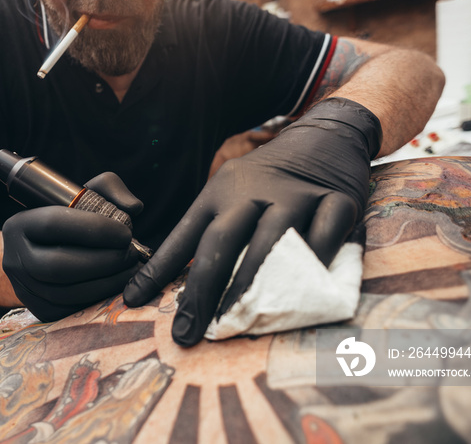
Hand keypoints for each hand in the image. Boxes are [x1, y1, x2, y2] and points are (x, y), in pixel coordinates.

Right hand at [2, 172, 142, 321]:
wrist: (44, 251)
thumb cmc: (71, 220)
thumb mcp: (85, 195)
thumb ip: (110, 188)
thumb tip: (133, 207)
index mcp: (20, 224)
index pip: (53, 224)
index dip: (94, 229)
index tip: (126, 233)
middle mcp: (15, 258)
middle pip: (58, 265)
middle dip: (103, 261)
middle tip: (131, 255)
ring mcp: (24, 288)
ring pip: (65, 293)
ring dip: (107, 283)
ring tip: (131, 271)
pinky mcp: (39, 310)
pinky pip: (70, 311)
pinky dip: (100, 299)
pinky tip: (119, 286)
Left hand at [124, 98, 380, 345]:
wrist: (321, 140)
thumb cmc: (264, 181)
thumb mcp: (227, 194)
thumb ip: (204, 233)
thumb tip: (164, 283)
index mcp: (221, 193)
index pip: (184, 234)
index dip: (158, 268)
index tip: (133, 300)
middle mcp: (254, 193)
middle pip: (221, 240)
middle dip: (200, 288)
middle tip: (187, 331)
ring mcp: (296, 196)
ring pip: (270, 239)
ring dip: (249, 282)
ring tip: (232, 320)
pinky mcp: (337, 200)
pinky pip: (326, 232)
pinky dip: (315, 260)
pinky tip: (303, 290)